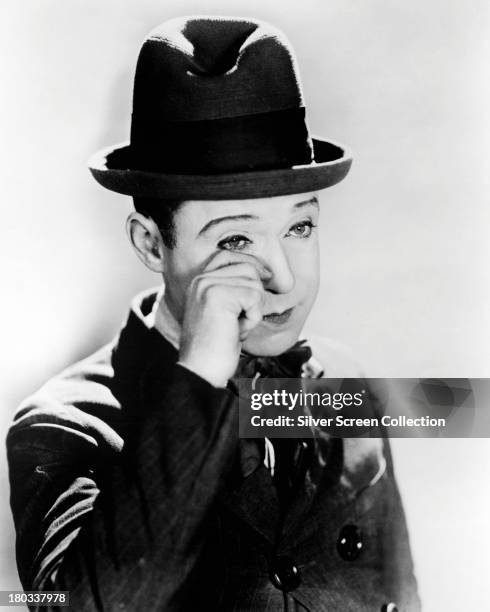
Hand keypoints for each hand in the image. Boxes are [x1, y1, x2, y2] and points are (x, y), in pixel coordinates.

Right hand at [178, 251, 270, 386]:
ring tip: (237, 327)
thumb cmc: (217, 348)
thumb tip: (269, 274)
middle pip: (248, 268)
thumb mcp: (228, 313)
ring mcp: (208, 286)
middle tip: (241, 320)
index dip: (251, 267)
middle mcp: (201, 279)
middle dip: (255, 295)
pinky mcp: (218, 296)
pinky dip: (253, 318)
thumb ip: (239, 291)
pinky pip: (254, 298)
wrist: (201, 372)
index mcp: (199, 281)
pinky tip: (237, 331)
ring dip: (254, 309)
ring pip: (254, 283)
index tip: (262, 284)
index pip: (230, 257)